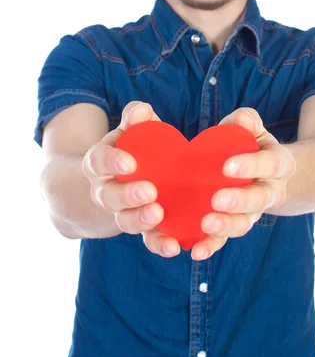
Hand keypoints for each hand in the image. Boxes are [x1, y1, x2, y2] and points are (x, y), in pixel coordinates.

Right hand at [82, 101, 180, 257]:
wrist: (117, 182)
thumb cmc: (130, 148)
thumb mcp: (128, 131)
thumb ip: (135, 119)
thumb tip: (142, 110)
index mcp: (100, 163)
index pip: (98, 161)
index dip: (111, 162)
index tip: (130, 163)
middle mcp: (105, 191)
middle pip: (108, 196)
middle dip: (127, 195)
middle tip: (149, 191)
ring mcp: (121, 212)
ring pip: (124, 221)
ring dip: (140, 219)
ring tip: (159, 214)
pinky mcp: (141, 229)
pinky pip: (146, 240)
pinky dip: (158, 244)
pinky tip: (174, 246)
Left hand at [191, 108, 296, 260]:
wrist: (267, 173)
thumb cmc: (252, 144)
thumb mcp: (254, 129)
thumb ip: (247, 122)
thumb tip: (241, 118)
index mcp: (279, 164)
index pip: (269, 164)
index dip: (251, 166)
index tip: (228, 166)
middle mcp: (270, 191)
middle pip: (260, 200)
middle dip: (239, 202)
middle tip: (217, 200)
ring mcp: (254, 212)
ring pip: (244, 224)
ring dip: (226, 227)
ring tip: (206, 225)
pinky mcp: (235, 224)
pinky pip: (225, 239)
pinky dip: (211, 246)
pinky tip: (195, 251)